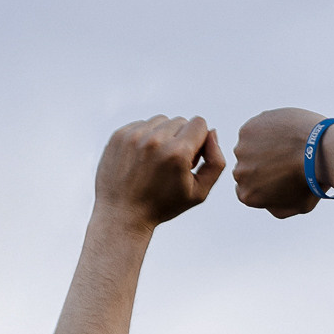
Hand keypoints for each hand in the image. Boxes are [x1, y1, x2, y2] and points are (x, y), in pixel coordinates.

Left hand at [93, 115, 225, 227]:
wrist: (122, 213)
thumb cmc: (163, 205)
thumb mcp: (200, 191)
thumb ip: (215, 161)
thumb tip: (212, 132)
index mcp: (177, 153)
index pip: (199, 123)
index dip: (200, 140)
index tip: (190, 159)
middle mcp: (155, 140)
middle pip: (180, 121)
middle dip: (182, 138)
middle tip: (173, 163)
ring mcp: (134, 136)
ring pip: (160, 120)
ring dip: (163, 135)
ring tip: (158, 159)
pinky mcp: (119, 136)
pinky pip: (141, 124)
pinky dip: (145, 136)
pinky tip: (142, 158)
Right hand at [233, 106, 326, 217]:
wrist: (319, 151)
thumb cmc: (313, 181)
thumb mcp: (299, 206)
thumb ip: (277, 207)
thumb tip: (268, 200)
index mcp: (248, 195)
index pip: (248, 189)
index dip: (264, 182)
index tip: (278, 175)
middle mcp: (240, 174)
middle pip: (245, 168)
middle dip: (260, 164)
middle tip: (284, 158)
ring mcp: (242, 151)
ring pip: (249, 147)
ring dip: (263, 146)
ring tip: (288, 144)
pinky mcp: (247, 130)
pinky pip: (255, 129)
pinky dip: (267, 129)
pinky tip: (285, 133)